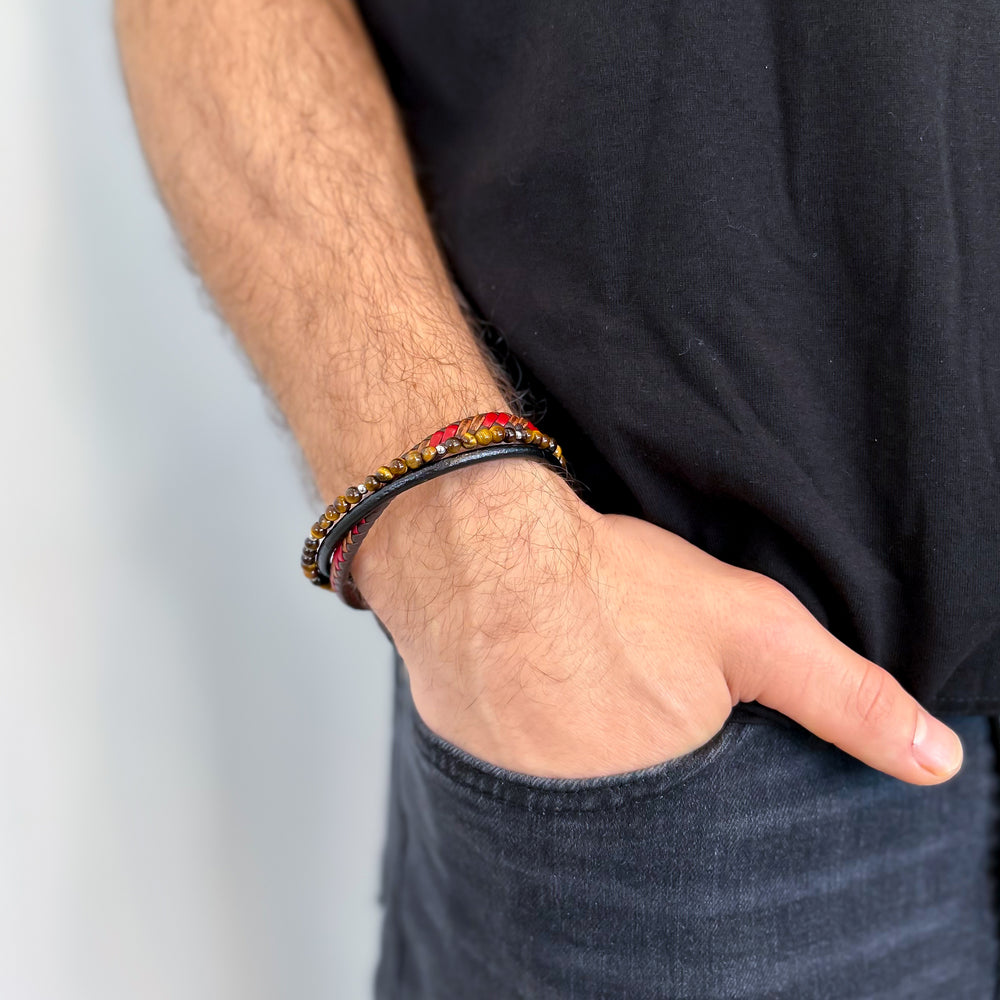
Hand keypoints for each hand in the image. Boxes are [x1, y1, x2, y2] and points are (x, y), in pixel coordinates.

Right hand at [352, 459, 963, 784]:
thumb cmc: (608, 588)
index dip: (717, 783)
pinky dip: (546, 745)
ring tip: (596, 693)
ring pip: (585, 802)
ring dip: (596, 760)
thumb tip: (935, 761)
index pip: (715, 844)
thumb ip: (846, 699)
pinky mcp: (474, 772)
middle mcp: (585, 824)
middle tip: (643, 701)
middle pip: (648, 823)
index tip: (701, 736)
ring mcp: (520, 802)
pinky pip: (527, 779)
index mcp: (663, 806)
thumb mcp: (753, 631)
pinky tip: (547, 691)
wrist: (473, 547)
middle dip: (658, 771)